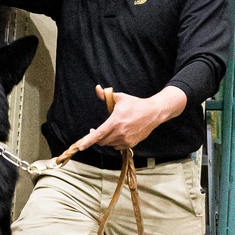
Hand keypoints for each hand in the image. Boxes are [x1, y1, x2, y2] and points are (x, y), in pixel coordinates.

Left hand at [67, 84, 187, 153]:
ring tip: (108, 130)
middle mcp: (120, 132)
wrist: (153, 113)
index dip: (88, 141)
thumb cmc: (135, 104)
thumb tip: (97, 88)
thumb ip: (106, 95)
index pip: (98, 134)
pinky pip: (117, 147)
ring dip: (105, 140)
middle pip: (102, 141)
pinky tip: (117, 134)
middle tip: (94, 131)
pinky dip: (114, 143)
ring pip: (109, 144)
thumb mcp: (120, 97)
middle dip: (96, 138)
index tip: (80, 147)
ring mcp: (126, 139)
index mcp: (115, 121)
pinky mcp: (131, 144)